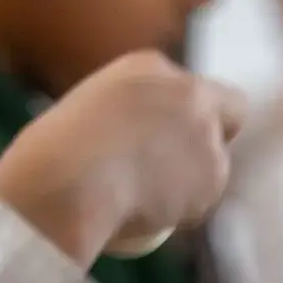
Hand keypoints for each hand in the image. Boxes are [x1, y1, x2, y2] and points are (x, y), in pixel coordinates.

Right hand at [0, 51, 246, 265]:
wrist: (66, 185)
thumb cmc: (51, 159)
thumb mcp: (83, 117)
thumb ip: (123, 120)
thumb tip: (129, 148)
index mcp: (148, 67)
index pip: (190, 85)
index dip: (192, 111)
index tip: (174, 136)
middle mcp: (187, 90)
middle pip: (230, 111)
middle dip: (220, 134)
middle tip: (192, 169)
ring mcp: (205, 131)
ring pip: (216, 164)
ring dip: (194, 184)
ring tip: (144, 201)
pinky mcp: (213, 173)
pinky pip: (202, 201)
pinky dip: (182, 214)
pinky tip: (146, 215)